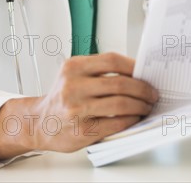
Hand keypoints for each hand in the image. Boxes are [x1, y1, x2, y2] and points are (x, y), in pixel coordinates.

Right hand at [34, 52, 158, 151]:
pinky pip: (115, 123)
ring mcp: (77, 109)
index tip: (145, 72)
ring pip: (120, 104)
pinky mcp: (82, 130)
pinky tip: (134, 117)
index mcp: (73, 67)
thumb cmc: (62, 98)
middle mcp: (73, 86)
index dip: (134, 66)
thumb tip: (136, 73)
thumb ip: (99, 71)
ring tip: (146, 105)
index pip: (112, 60)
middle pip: (119, 83)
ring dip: (139, 105)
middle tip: (151, 92)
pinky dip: (130, 120)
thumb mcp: (74, 75)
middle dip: (142, 88)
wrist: (39, 123)